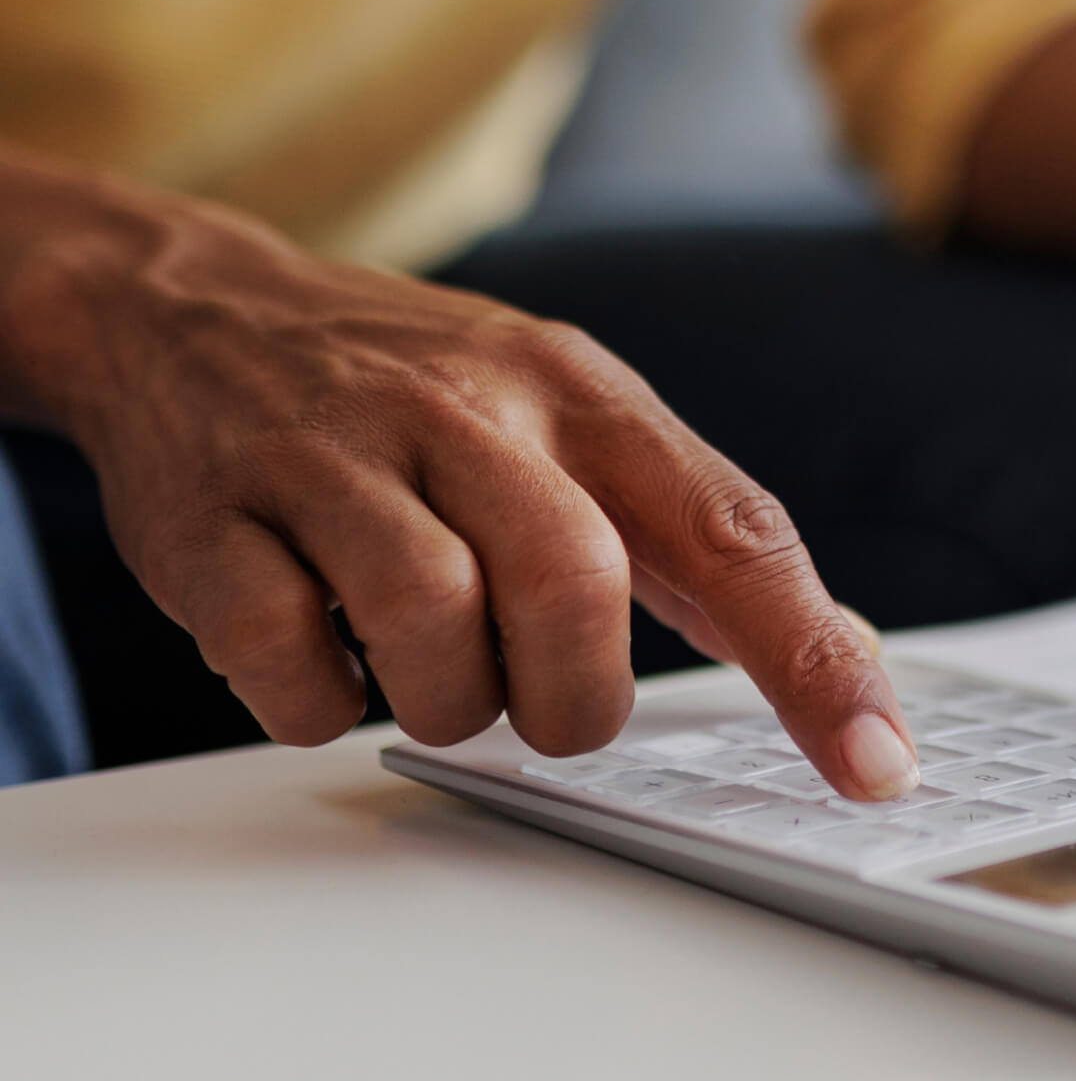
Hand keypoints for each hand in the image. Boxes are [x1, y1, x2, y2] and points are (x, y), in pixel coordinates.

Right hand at [1, 190, 920, 800]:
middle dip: (572, 697)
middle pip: (573, 589)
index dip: (815, 664)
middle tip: (542, 700)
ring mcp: (332, 455)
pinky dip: (321, 700)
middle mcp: (467, 410)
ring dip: (448, 702)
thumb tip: (844, 658)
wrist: (193, 311)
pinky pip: (290, 665)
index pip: (736, 534)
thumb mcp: (574, 417)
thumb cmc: (424, 397)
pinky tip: (326, 650)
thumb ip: (699, 536)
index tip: (878, 768)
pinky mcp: (212, 519)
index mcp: (583, 396)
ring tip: (429, 668)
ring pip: (430, 628)